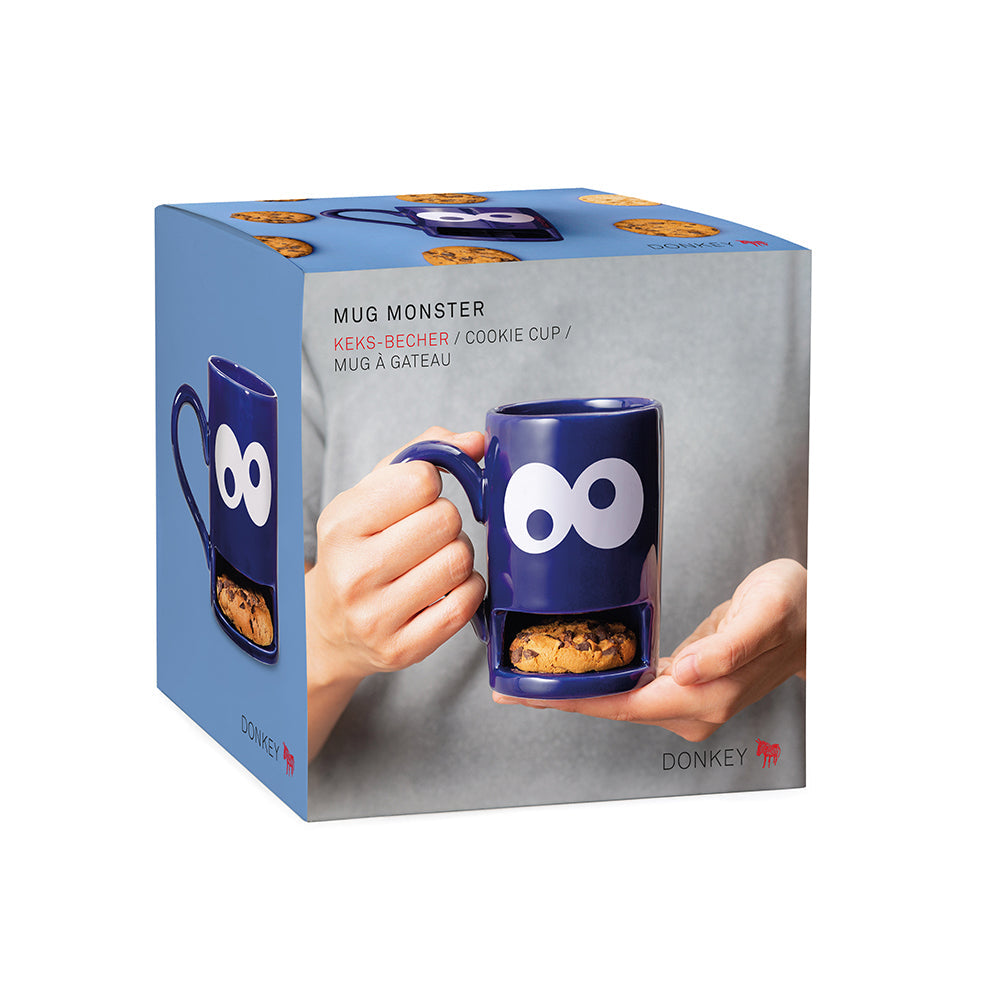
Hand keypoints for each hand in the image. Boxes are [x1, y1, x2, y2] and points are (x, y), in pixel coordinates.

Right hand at [305, 427, 485, 757]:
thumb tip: (477, 441)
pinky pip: (466, 603)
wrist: (327, 630)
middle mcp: (353, 572)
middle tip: (428, 534)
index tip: (417, 498)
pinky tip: (445, 588)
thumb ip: (420, 455)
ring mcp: (377, 616)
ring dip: (458, 555)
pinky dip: (467, 589)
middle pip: (445, 520)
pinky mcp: (403, 649)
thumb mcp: (368, 497)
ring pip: (460, 560)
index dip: (429, 484)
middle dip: (446, 521)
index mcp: (340, 525)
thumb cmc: (357, 551)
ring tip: (434, 560)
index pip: (420, 480)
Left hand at [493, 558, 805, 741]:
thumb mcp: (766, 610)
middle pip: (611, 705)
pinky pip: (633, 684)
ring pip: (619, 697)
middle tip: (507, 678)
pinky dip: (601, 675)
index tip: (524, 691)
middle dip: (559, 694)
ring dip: (574, 686)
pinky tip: (575, 661)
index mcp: (705, 695)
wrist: (817, 617)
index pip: (622, 704)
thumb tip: (687, 671)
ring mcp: (690, 700)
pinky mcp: (687, 684)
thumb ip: (728, 644)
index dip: (570, 699)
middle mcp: (693, 707)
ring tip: (527, 669)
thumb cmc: (794, 608)